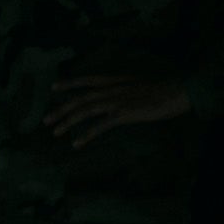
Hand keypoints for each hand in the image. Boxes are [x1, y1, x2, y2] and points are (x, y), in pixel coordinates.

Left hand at [44, 71, 192, 145]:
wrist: (178, 91)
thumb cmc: (160, 89)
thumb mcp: (136, 84)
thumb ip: (120, 88)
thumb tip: (110, 95)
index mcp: (115, 80)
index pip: (87, 80)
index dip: (69, 83)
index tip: (53, 87)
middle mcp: (112, 89)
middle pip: (80, 98)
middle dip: (61, 109)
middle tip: (46, 120)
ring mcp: (117, 101)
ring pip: (86, 111)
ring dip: (68, 122)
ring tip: (55, 133)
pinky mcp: (124, 113)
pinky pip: (100, 126)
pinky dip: (87, 135)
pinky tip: (77, 144)